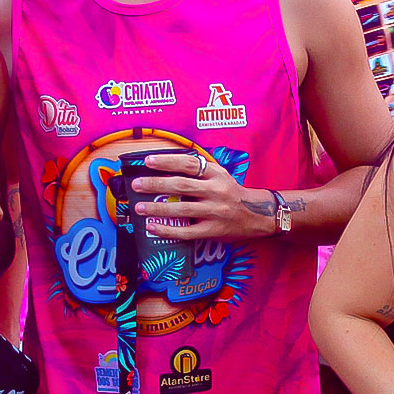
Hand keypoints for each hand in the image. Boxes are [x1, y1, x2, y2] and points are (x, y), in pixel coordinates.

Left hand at [129, 151, 275, 241]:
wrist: (257, 215)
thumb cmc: (231, 193)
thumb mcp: (220, 176)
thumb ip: (198, 171)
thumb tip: (165, 167)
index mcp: (216, 174)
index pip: (189, 164)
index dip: (167, 162)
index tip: (148, 161)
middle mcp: (216, 191)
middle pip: (181, 185)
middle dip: (155, 185)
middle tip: (136, 185)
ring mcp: (215, 212)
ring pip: (181, 209)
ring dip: (157, 209)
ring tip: (139, 208)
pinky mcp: (213, 230)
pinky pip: (186, 232)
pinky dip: (167, 230)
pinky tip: (152, 227)